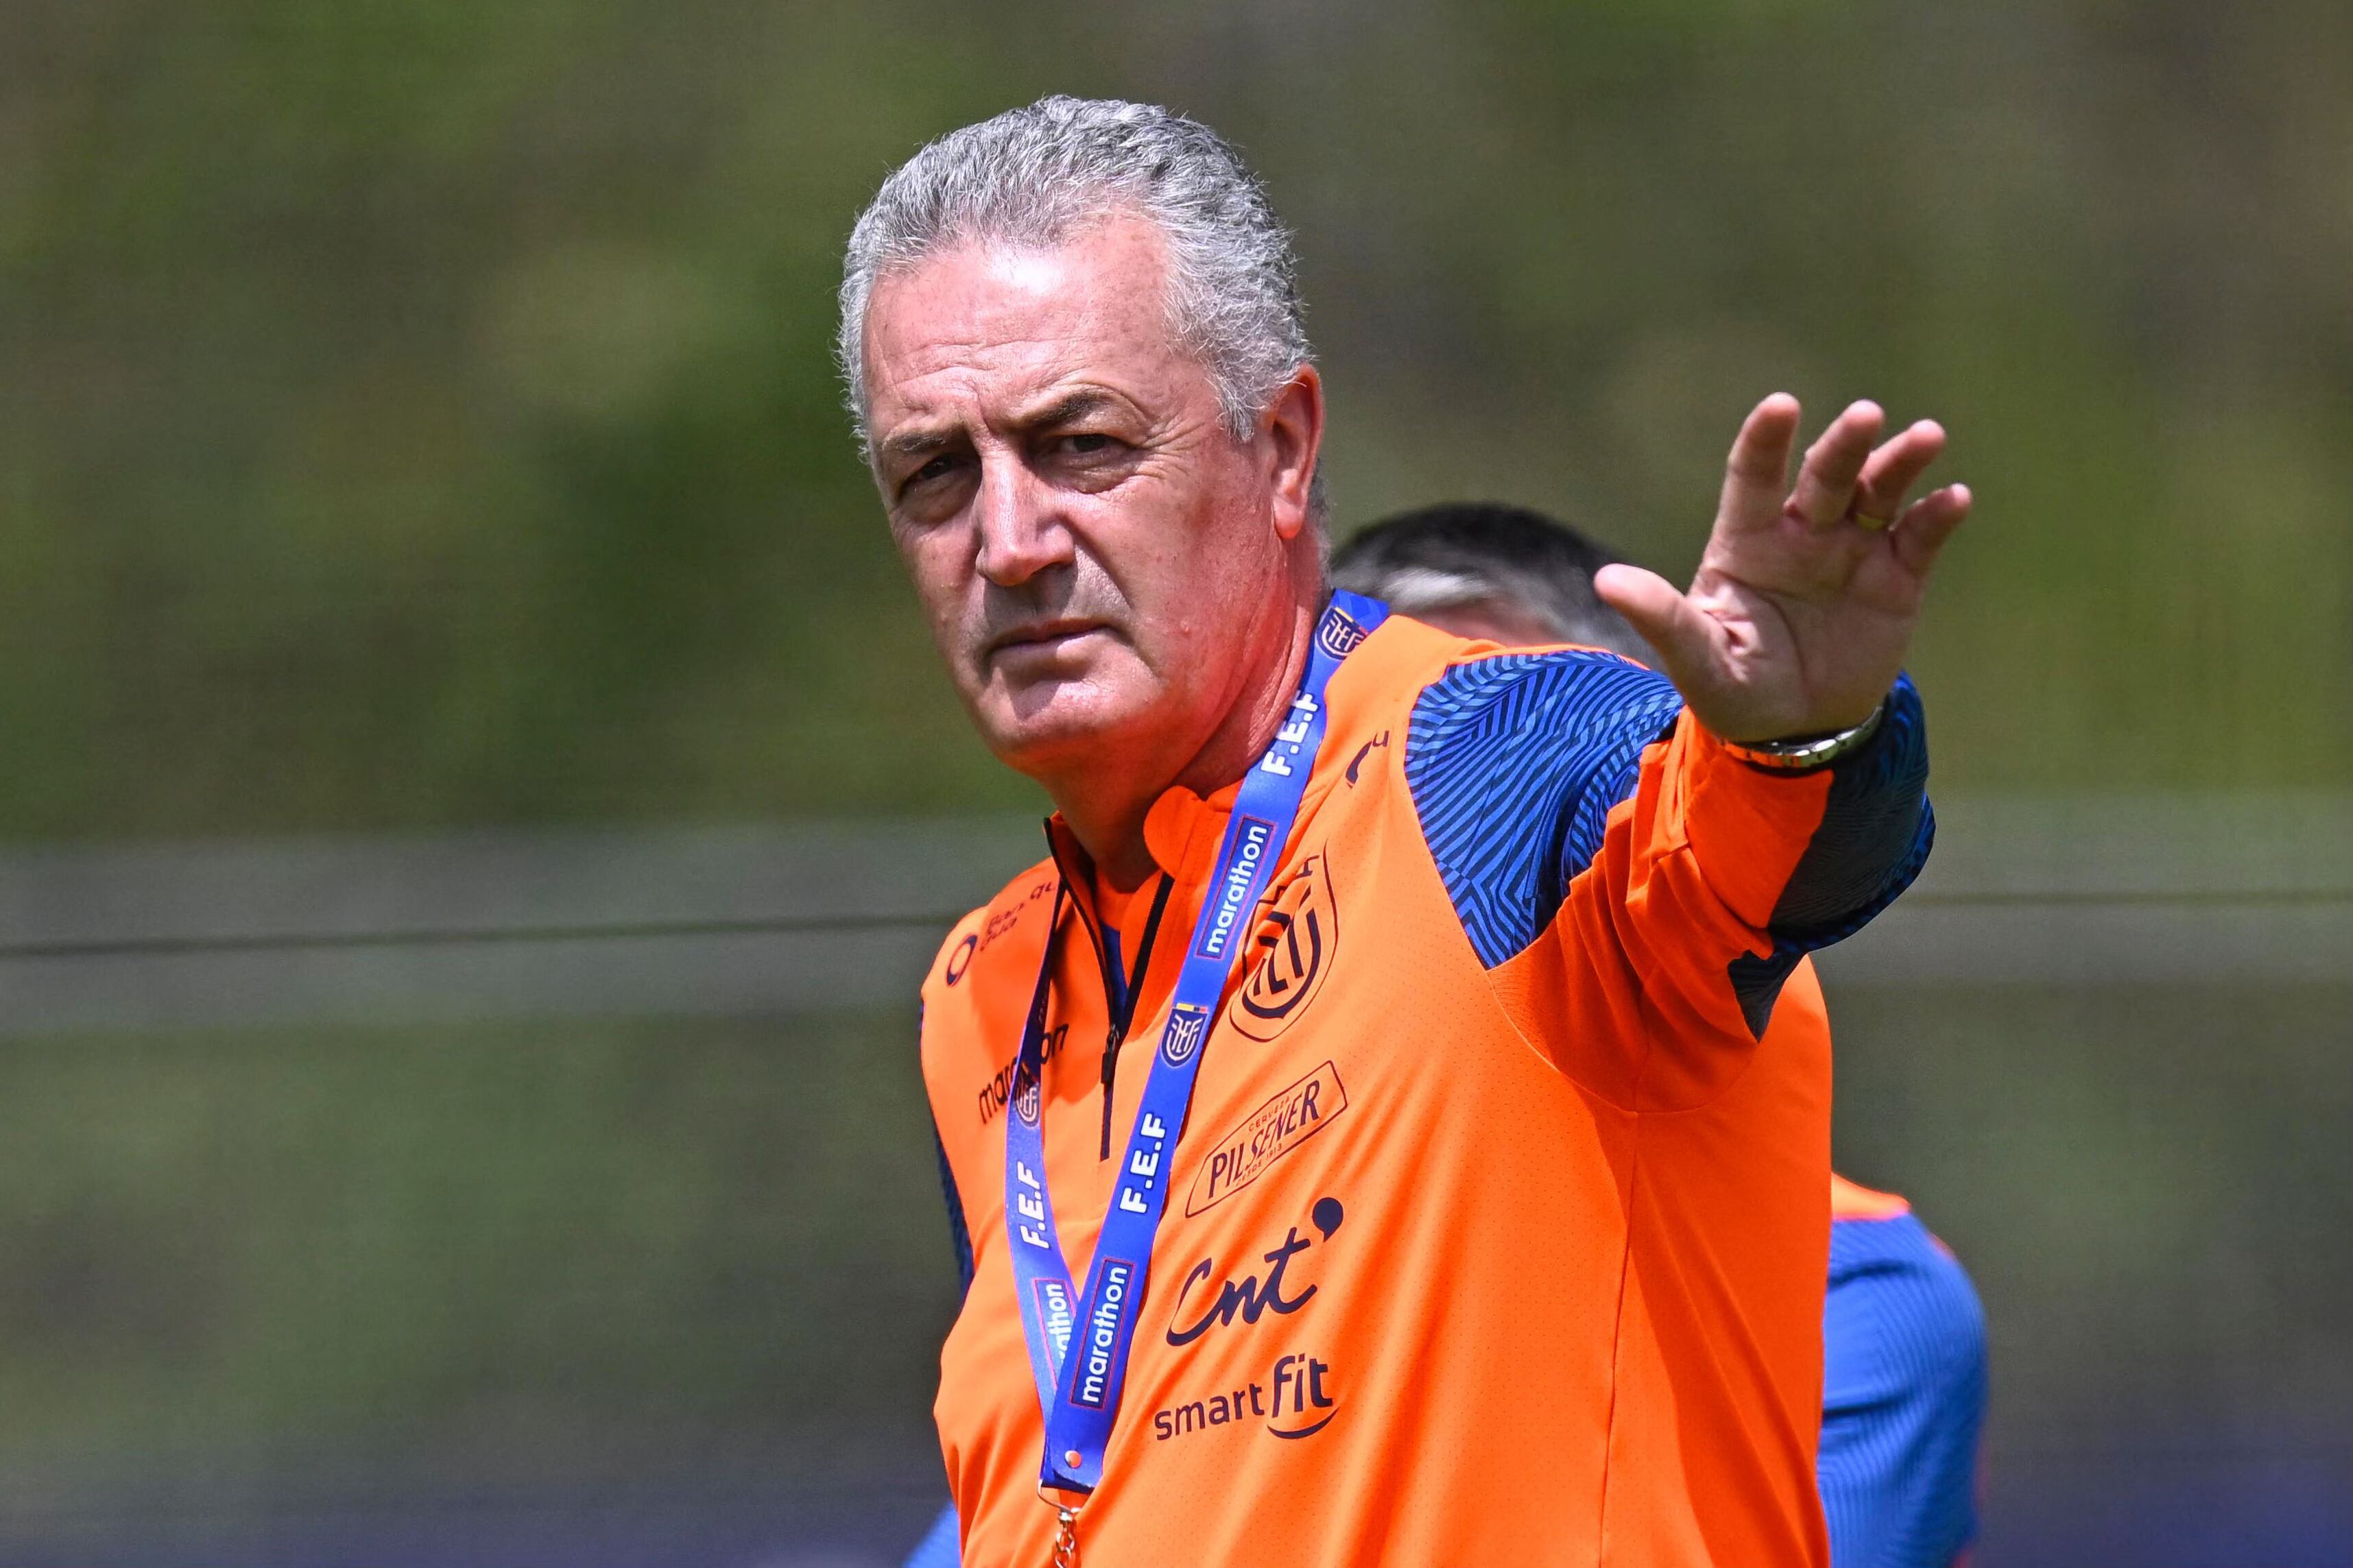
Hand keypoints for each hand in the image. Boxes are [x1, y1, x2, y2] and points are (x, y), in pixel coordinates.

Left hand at [1594, 394, 1969, 742]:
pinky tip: (1954, 498)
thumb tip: (1607, 581)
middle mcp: (1802, 533)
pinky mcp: (1896, 578)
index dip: (1766, 442)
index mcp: (1747, 542)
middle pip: (1825, 475)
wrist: (1794, 731)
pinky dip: (1937, 516)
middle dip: (1844, 445)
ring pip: (1877, 492)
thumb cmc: (1733, 688)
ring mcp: (1852, 550)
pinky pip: (1918, 538)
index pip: (1753, 478)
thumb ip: (1661, 617)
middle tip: (1865, 415)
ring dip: (1899, 463)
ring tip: (1923, 437)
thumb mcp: (1696, 658)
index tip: (1781, 406)